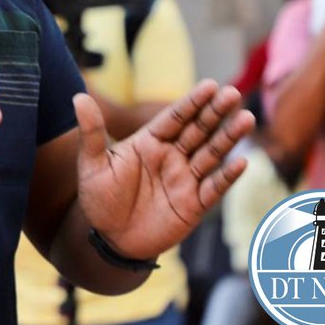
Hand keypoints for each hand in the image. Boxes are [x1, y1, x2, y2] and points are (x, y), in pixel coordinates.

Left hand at [75, 80, 254, 259]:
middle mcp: (171, 156)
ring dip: (228, 137)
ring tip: (246, 118)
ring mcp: (185, 179)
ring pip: (211, 154)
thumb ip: (90, 132)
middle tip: (233, 94)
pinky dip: (227, 176)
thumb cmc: (99, 199)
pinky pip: (214, 188)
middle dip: (215, 112)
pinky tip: (241, 162)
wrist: (108, 239)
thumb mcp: (91, 165)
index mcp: (149, 142)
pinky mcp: (193, 205)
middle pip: (198, 130)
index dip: (192, 102)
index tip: (210, 85)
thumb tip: (78, 96)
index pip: (175, 117)